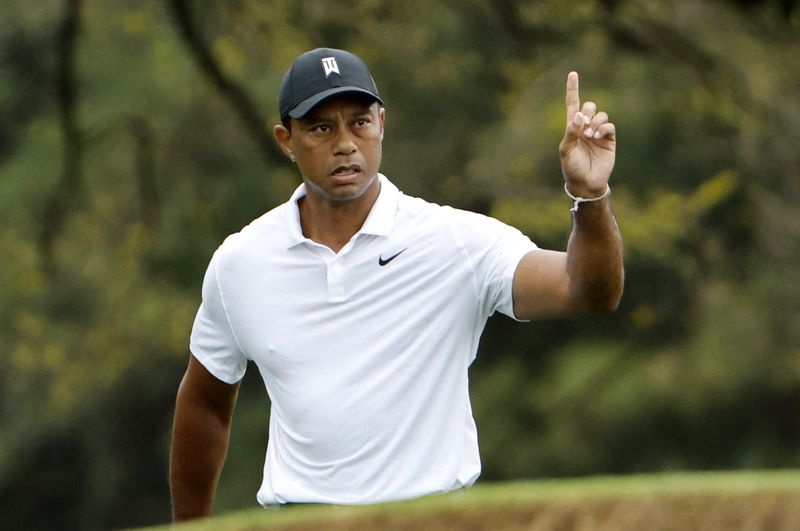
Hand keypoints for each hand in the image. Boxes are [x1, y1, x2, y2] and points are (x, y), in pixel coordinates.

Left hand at [558, 71, 615, 197]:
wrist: (586, 183)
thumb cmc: (572, 167)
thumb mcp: (567, 149)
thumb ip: (571, 132)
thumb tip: (579, 116)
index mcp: (573, 127)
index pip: (573, 104)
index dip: (573, 89)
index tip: (573, 74)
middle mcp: (586, 127)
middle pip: (589, 106)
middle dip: (587, 111)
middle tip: (583, 126)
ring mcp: (598, 133)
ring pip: (601, 114)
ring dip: (595, 121)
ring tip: (590, 135)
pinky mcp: (609, 139)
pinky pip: (609, 125)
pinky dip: (603, 128)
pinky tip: (597, 136)